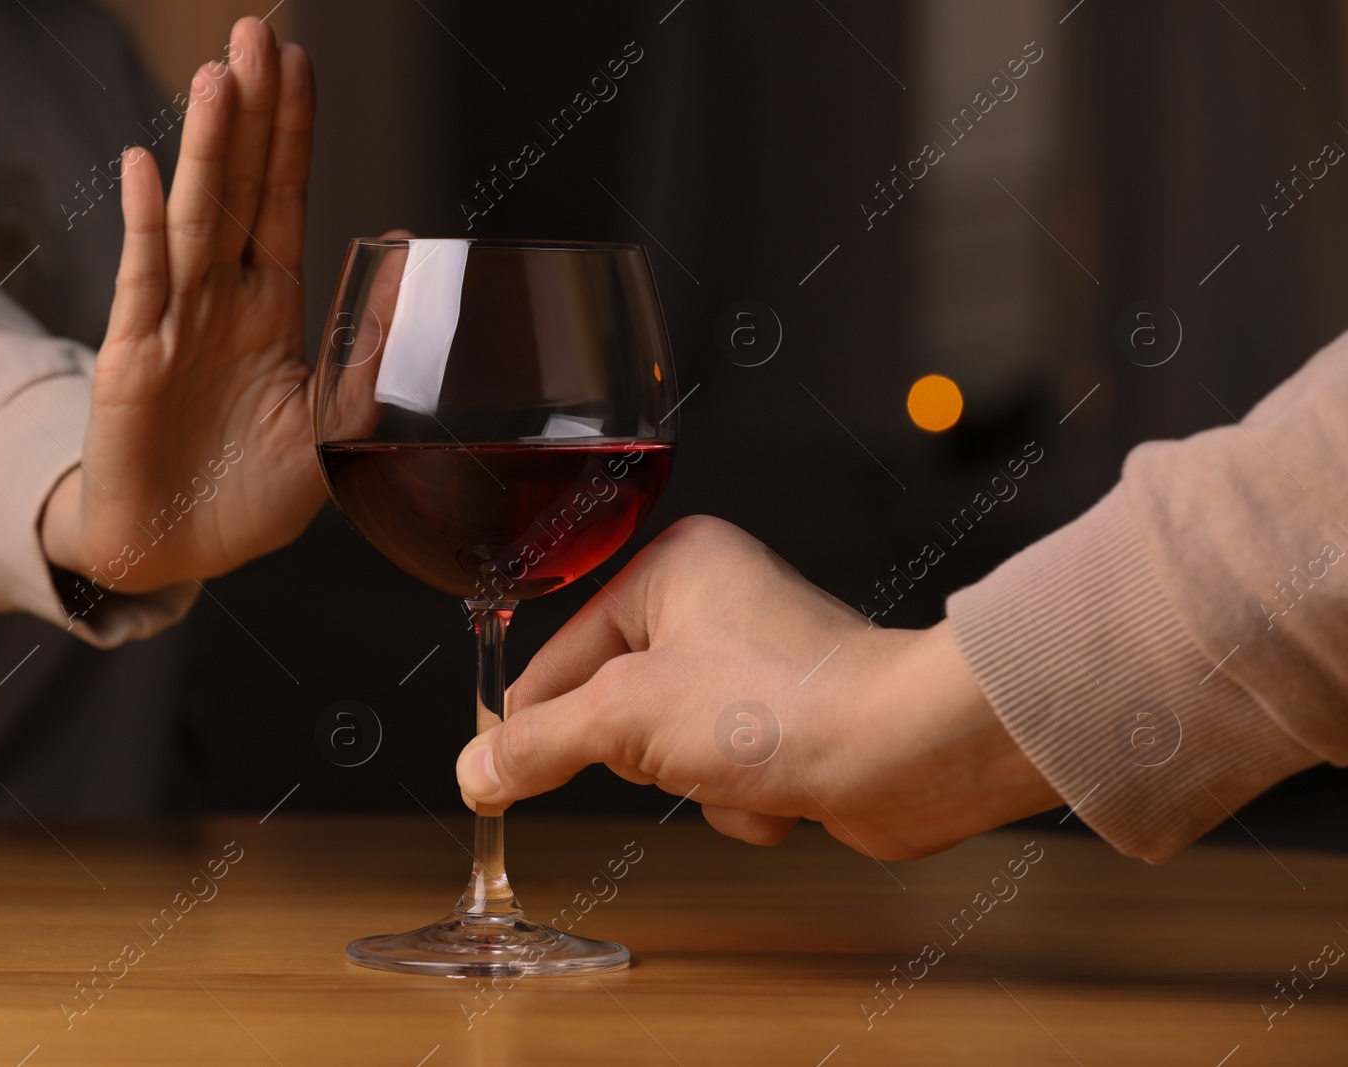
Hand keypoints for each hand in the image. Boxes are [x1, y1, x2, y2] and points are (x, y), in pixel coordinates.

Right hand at [40, 20, 322, 592]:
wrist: (181, 549)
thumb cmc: (253, 492)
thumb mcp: (332, 425)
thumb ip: (366, 351)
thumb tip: (402, 262)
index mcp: (271, 306)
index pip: (283, 200)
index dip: (292, 135)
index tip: (300, 66)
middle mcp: (221, 298)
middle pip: (239, 187)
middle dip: (250, 112)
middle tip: (256, 33)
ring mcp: (173, 319)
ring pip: (194, 218)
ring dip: (206, 150)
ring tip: (218, 80)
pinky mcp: (132, 356)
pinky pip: (140, 281)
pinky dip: (142, 226)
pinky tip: (143, 169)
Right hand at [454, 516, 1061, 858]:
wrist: (906, 754)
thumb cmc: (786, 703)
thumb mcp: (626, 717)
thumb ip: (538, 743)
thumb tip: (476, 770)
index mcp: (672, 567)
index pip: (561, 653)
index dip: (537, 721)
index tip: (498, 773)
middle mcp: (714, 604)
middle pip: (613, 709)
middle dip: (647, 755)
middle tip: (680, 748)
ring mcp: (753, 665)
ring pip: (667, 754)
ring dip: (698, 786)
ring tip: (744, 767)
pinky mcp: (786, 722)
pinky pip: (720, 778)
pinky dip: (741, 803)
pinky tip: (781, 791)